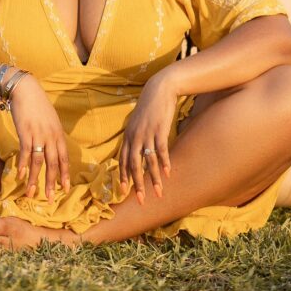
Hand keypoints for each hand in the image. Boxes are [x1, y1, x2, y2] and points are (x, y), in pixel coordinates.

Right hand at [7, 73, 70, 201]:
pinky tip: (20, 176)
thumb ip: (53, 134)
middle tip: (50, 198)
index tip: (65, 188)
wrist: (26, 89)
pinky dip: (23, 165)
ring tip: (31, 193)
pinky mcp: (25, 132)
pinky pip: (25, 153)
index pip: (64, 158)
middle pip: (53, 164)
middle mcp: (51, 136)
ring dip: (35, 179)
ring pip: (39, 162)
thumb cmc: (38, 105)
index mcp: (58, 133)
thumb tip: (54, 149)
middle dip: (52, 183)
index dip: (64, 174)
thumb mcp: (51, 119)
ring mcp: (38, 135)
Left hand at [119, 73, 177, 203]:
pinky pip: (161, 150)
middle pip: (133, 165)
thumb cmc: (149, 108)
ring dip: (153, 179)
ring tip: (158, 193)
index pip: (122, 160)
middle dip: (136, 184)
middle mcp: (134, 136)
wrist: (159, 89)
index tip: (123, 192)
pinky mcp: (159, 129)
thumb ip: (134, 138)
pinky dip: (164, 163)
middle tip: (139, 201)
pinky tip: (168, 173)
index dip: (123, 176)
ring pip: (148, 161)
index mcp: (127, 135)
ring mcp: (147, 133)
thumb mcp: (137, 123)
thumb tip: (134, 153)